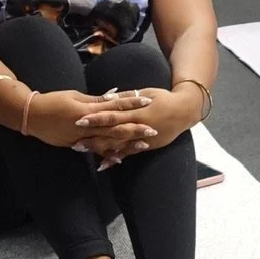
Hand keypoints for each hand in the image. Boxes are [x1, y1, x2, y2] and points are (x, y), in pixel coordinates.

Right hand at [21, 88, 155, 154]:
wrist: (31, 116)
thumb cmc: (53, 101)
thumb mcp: (75, 96)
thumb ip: (95, 100)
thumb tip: (114, 97)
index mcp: (87, 110)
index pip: (114, 106)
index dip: (132, 103)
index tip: (147, 100)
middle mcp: (86, 126)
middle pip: (115, 128)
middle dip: (136, 129)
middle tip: (154, 130)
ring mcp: (81, 138)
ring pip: (108, 142)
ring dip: (127, 144)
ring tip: (143, 145)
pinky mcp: (76, 145)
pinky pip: (95, 151)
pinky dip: (108, 155)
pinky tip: (120, 159)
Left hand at [78, 85, 197, 165]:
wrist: (185, 111)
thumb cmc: (164, 98)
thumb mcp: (146, 93)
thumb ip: (127, 97)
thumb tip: (108, 97)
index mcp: (137, 111)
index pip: (112, 115)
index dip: (96, 118)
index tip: (80, 119)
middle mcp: (138, 126)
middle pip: (111, 133)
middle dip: (93, 137)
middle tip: (74, 141)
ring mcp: (142, 139)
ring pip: (117, 145)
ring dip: (99, 149)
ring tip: (82, 150)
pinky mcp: (146, 147)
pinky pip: (128, 154)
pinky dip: (115, 159)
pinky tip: (102, 165)